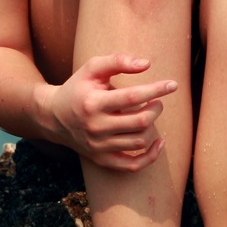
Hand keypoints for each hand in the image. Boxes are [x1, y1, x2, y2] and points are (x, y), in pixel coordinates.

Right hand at [43, 52, 175, 171]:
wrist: (53, 116)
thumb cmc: (78, 88)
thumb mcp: (92, 69)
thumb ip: (118, 61)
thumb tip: (146, 64)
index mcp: (93, 102)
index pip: (132, 97)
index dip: (156, 90)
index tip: (172, 85)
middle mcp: (96, 127)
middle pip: (140, 121)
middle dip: (156, 108)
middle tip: (157, 101)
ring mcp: (99, 146)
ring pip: (140, 141)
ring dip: (152, 127)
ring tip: (149, 115)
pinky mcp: (101, 159)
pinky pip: (132, 165)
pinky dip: (150, 156)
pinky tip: (158, 142)